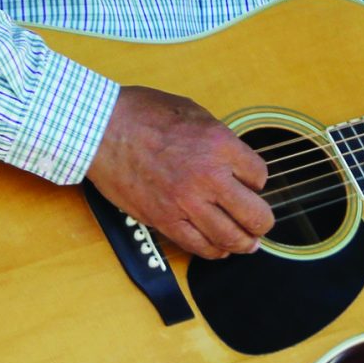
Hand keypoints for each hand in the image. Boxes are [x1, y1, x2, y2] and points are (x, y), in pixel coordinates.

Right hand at [86, 85, 273, 258]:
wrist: (100, 130)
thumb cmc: (142, 114)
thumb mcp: (192, 111)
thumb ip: (218, 138)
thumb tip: (233, 159)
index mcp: (219, 144)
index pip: (260, 175)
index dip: (257, 180)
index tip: (250, 181)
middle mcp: (208, 177)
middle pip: (255, 214)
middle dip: (263, 221)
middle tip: (262, 223)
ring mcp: (186, 202)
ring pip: (231, 238)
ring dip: (244, 243)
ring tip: (248, 243)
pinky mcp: (164, 220)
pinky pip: (199, 246)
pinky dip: (214, 251)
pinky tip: (219, 248)